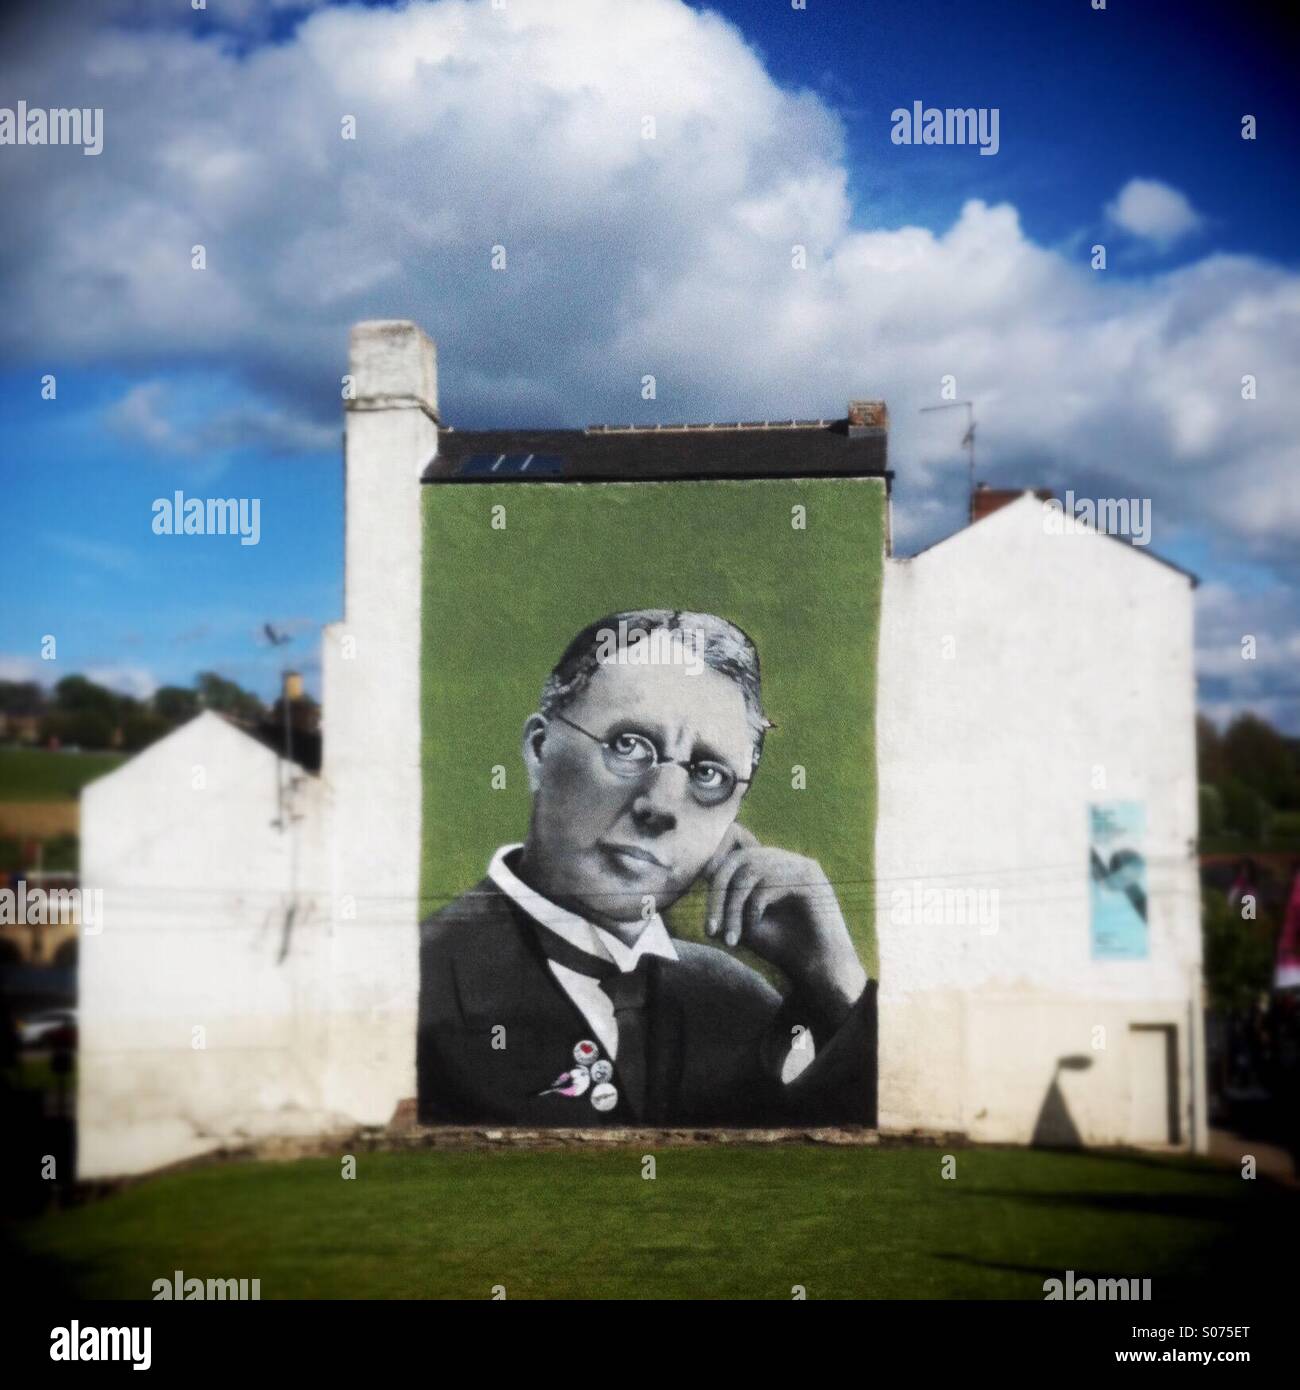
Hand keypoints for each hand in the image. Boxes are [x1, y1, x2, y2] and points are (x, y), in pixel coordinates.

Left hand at [703, 824, 866, 1013]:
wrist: (819, 971)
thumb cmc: (782, 947)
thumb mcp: (744, 922)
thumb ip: (726, 899)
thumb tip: (702, 873)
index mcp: (773, 865)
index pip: (735, 854)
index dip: (715, 878)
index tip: (708, 921)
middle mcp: (788, 860)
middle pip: (738, 860)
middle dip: (717, 896)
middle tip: (710, 930)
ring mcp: (801, 866)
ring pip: (749, 872)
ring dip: (732, 908)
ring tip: (731, 938)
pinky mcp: (811, 879)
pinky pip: (767, 884)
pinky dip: (752, 909)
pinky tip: (755, 929)